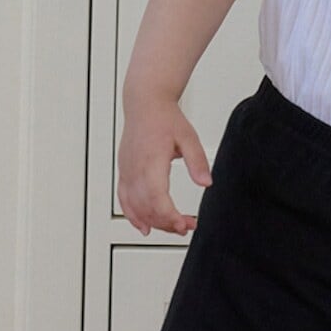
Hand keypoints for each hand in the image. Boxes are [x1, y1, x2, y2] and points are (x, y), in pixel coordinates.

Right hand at [116, 98, 212, 236]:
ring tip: (174, 227)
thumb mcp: (188, 137)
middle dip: (167, 223)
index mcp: (151, 161)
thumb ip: (197, 161)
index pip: (157, 198)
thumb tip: (206, 183)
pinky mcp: (123, 172)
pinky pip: (124, 199)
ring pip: (135, 207)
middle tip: (187, 226)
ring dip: (154, 222)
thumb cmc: (165, 118)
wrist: (145, 104)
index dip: (169, 216)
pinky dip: (132, 216)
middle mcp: (135, 169)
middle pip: (147, 208)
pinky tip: (144, 227)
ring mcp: (127, 172)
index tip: (185, 225)